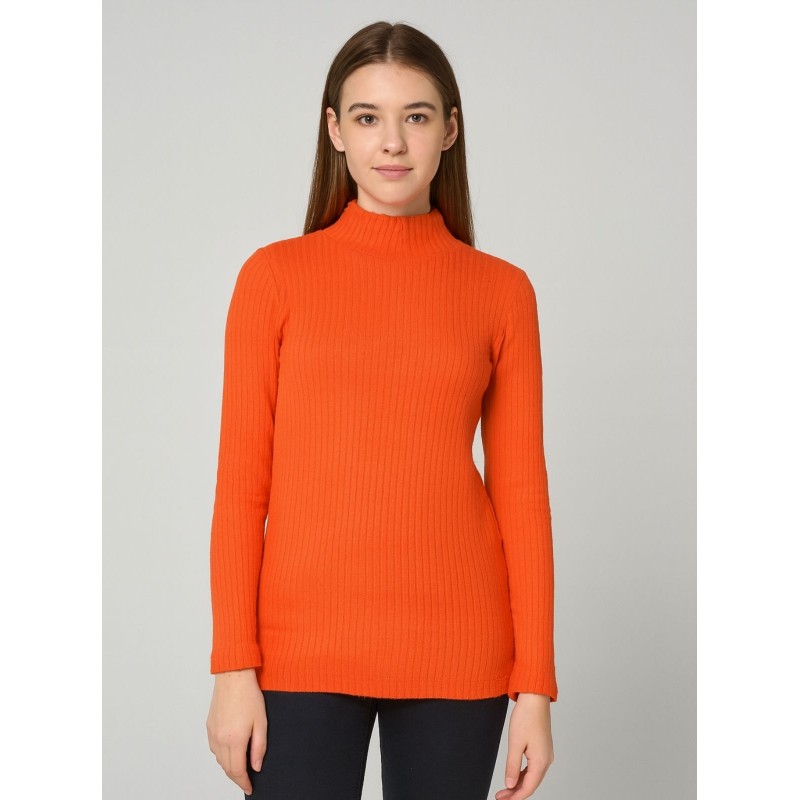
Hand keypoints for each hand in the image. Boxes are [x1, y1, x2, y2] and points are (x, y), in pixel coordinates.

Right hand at [206, 668, 267, 795]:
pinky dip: (222, 755)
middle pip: (227, 768)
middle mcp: (220, 739)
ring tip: (240, 767)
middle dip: (237, 777)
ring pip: (219, 759)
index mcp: (235, 739)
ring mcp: (213, 733)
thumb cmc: (249, 695)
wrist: (233, 676)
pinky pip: (214, 748)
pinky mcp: (209, 726)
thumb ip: (259, 747)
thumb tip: (256, 766)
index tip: (249, 787)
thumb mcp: (261, 722)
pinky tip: (230, 752)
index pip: (237, 770)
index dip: (244, 782)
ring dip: (229, 766)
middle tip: (246, 780)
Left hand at [495, 693, 553, 799]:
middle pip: (531, 784)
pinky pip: (533, 767)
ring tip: (505, 789)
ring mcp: (545, 754)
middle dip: (516, 792)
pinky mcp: (542, 748)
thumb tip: (510, 784)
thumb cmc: (526, 716)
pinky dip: (523, 774)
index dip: (515, 797)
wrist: (535, 698)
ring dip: (519, 784)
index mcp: (541, 761)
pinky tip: (514, 776)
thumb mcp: (515, 743)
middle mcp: (546, 760)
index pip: (528, 788)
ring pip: (532, 776)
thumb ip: (512, 766)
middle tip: (501, 796)